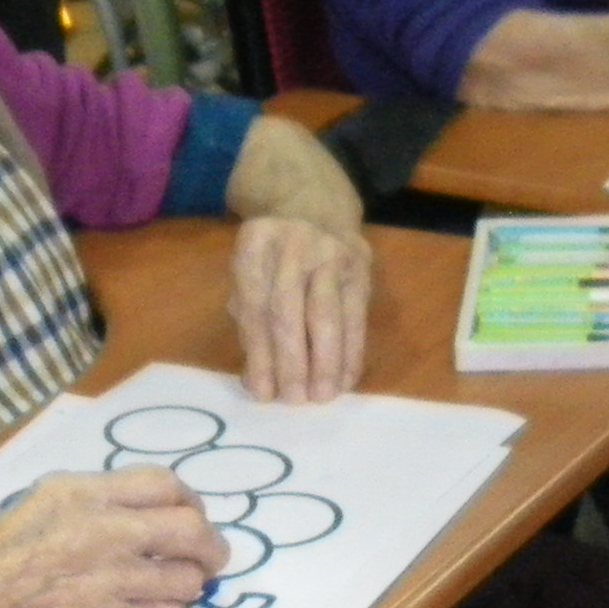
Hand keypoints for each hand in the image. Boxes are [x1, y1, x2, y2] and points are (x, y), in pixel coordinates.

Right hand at [0, 467, 226, 607]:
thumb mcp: (33, 503)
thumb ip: (89, 503)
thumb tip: (138, 512)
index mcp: (78, 494)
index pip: (165, 484)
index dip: (190, 499)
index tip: (192, 511)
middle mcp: (100, 534)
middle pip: (189, 530)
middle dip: (210, 543)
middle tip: (212, 555)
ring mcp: (105, 585)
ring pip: (185, 580)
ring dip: (191, 583)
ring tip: (182, 587)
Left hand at [229, 215, 370, 402]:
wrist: (316, 207)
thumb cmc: (275, 256)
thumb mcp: (250, 271)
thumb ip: (248, 318)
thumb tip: (255, 377)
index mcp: (255, 245)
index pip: (255, 305)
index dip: (259, 352)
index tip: (262, 391)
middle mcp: (292, 245)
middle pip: (288, 311)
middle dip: (291, 360)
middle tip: (294, 399)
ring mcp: (329, 253)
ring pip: (325, 316)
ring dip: (325, 361)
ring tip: (322, 396)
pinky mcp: (360, 267)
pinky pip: (356, 317)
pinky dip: (351, 352)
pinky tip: (346, 380)